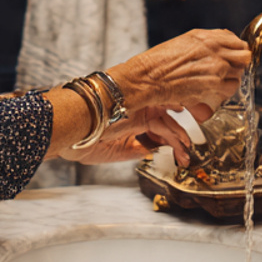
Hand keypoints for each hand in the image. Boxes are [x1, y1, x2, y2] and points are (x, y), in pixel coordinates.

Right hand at [71, 105, 212, 166]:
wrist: (72, 135)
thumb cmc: (86, 141)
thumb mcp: (119, 150)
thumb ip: (139, 148)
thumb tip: (157, 151)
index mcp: (132, 116)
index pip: (157, 120)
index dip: (170, 133)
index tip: (181, 146)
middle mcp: (138, 109)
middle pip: (166, 116)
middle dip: (179, 133)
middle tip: (189, 149)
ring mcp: (140, 108)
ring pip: (168, 120)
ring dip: (180, 137)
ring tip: (186, 153)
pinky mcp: (140, 112)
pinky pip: (163, 123)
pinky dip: (174, 136)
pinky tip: (181, 147)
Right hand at [107, 29, 249, 114]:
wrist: (146, 78)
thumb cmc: (157, 62)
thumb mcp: (182, 43)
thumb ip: (204, 43)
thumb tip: (219, 46)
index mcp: (204, 36)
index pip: (235, 39)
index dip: (235, 49)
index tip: (232, 55)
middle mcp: (213, 49)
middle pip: (244, 54)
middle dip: (238, 62)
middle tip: (229, 68)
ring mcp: (216, 67)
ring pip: (240, 72)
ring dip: (231, 77)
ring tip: (217, 81)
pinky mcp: (213, 85)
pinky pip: (231, 87)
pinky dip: (225, 90)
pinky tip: (214, 89)